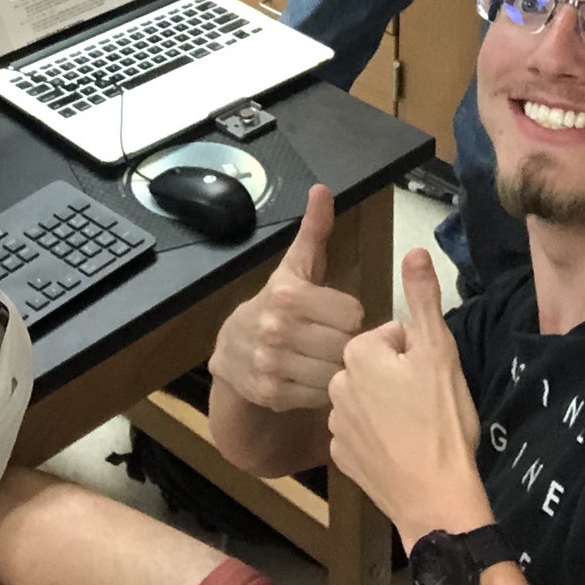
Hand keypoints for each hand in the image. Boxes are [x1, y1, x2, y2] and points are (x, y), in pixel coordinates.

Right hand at [211, 185, 364, 411]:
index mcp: (288, 294)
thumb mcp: (296, 266)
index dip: (349, 314)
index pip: (353, 313)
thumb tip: (322, 189)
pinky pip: (321, 396)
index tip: (336, 314)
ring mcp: (273, 364)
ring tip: (324, 357)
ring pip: (336, 373)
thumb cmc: (278, 304)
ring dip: (336, 368)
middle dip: (345, 343)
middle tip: (333, 339)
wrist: (232, 351)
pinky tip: (310, 375)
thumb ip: (314, 230)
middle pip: (346, 345)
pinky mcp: (272, 394)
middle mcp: (277, 329)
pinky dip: (321, 389)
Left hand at [328, 249, 485, 539]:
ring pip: (370, 399)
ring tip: (419, 428)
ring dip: (390, 407)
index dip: (419, 354)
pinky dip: (380, 439)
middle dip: (402, 378)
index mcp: (359, 354)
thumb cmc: (442, 422)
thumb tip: (414, 250)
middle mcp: (337, 385)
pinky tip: (403, 451)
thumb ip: (423, 298)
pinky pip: (363, 434)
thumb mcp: (440, 351)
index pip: (393, 336)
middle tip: (429, 403)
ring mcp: (337, 424)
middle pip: (378, 367)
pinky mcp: (341, 458)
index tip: (433, 378)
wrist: (436, 499)